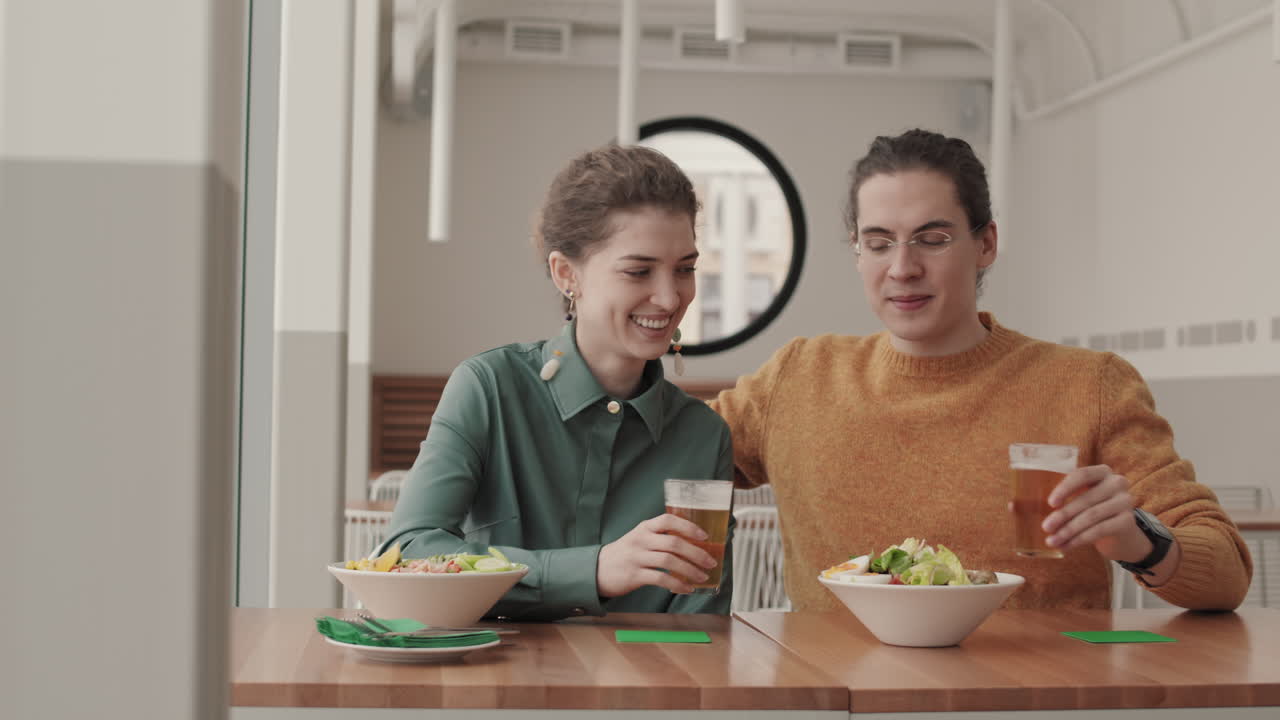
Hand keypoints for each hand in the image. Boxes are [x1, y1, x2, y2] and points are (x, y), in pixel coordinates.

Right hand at [596, 514, 718, 597]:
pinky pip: (661, 579)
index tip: (704, 535)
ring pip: (669, 561)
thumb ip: (660, 538)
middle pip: (674, 542)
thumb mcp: (639, 538)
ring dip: (690, 570)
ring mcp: (637, 557)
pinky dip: (677, 584)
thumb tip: (692, 545)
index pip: (668, 520)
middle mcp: (641, 540)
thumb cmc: (625, 554)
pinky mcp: (634, 575)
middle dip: (696, 553)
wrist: (597, 570)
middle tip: (710, 562)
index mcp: (644, 528)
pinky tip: (686, 588)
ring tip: (702, 577)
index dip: (688, 526)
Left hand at [1040, 464, 1151, 562]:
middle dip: (1063, 515)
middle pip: (1086, 499)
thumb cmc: (1091, 510)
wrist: (1119, 531)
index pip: (1082, 475)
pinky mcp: (1128, 521)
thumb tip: (1020, 507)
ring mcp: (1125, 502)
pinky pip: (1099, 530)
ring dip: (1068, 531)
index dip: (1065, 488)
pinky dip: (1079, 540)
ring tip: (1051, 541)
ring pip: (1091, 517)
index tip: (1050, 503)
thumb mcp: (1079, 498)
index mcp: (1102, 472)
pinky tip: (1065, 547)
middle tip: (1046, 527)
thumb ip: (1060, 499)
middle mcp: (1117, 483)